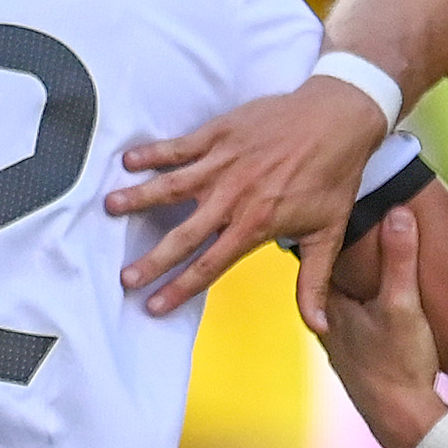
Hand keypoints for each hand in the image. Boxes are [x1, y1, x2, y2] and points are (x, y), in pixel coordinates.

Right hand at [106, 74, 388, 319]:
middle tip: (124, 277)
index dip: (180, 289)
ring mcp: (223, 164)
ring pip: (171, 186)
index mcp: (255, 225)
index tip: (154, 307)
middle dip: (152, 259)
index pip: (209, 266)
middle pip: (183, 235)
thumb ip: (313, 283)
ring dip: (139, 198)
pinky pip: (179, 146)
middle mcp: (233, 198)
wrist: (339, 120)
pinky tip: (128, 162)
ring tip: (109, 209)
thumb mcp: (328, 236)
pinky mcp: (219, 134)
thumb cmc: (334, 178)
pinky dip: (153, 153)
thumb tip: (319, 327)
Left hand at [302, 203, 447, 447]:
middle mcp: (330, 330)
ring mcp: (343, 352)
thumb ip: (400, 259)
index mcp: (332, 310)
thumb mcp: (403, 305)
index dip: (317, 235)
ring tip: (360, 266)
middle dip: (333, 260)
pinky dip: (360, 315)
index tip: (318, 207)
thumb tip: (398, 212)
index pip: (314, 262)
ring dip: (348, 290)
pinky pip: (354, 331)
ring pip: (339, 310)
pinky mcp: (360, 369)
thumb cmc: (401, 364)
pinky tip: (375, 315)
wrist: (405, 423)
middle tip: (339, 229)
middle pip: (327, 285)